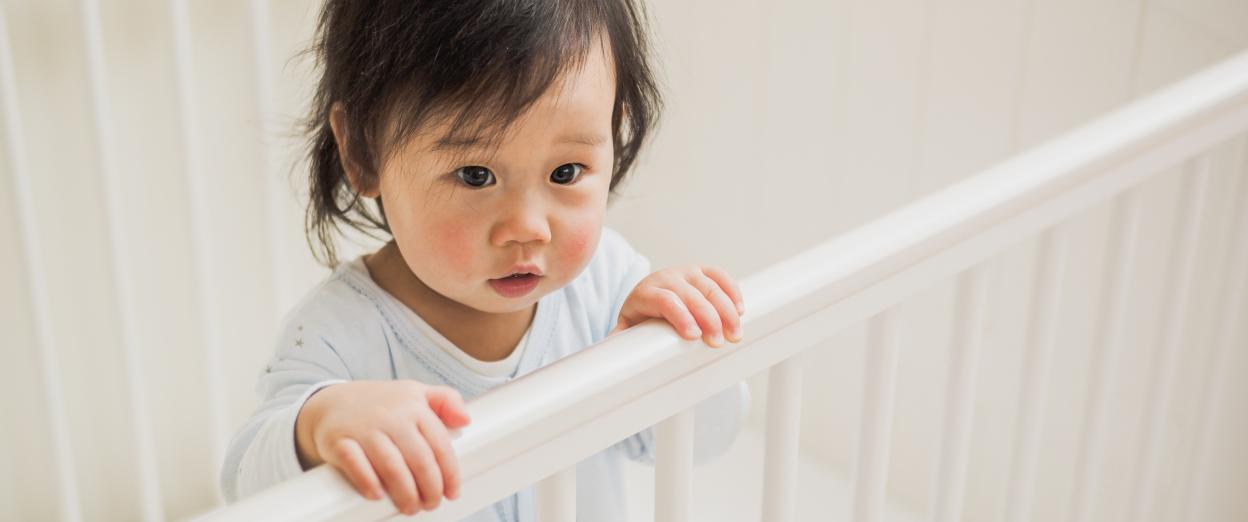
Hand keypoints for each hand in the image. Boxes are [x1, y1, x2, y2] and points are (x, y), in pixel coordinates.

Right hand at [295, 381, 470, 514]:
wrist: (329, 403)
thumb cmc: (380, 404)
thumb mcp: (415, 393)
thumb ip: (446, 400)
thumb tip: (466, 420)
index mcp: (414, 406)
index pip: (439, 444)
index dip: (450, 473)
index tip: (452, 492)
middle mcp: (391, 416)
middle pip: (419, 459)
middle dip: (430, 488)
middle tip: (431, 504)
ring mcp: (364, 428)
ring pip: (391, 466)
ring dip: (405, 493)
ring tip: (411, 507)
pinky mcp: (338, 441)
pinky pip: (355, 464)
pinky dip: (368, 483)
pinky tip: (378, 496)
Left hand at [610, 265, 744, 346]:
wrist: (646, 299)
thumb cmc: (639, 319)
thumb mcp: (627, 330)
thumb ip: (621, 343)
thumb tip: (615, 359)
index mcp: (646, 292)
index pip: (665, 300)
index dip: (681, 316)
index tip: (694, 336)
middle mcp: (666, 278)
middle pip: (692, 295)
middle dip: (708, 318)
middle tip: (718, 341)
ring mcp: (685, 272)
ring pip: (709, 286)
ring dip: (726, 309)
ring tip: (734, 333)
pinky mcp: (701, 271)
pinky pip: (720, 275)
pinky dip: (732, 291)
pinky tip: (740, 309)